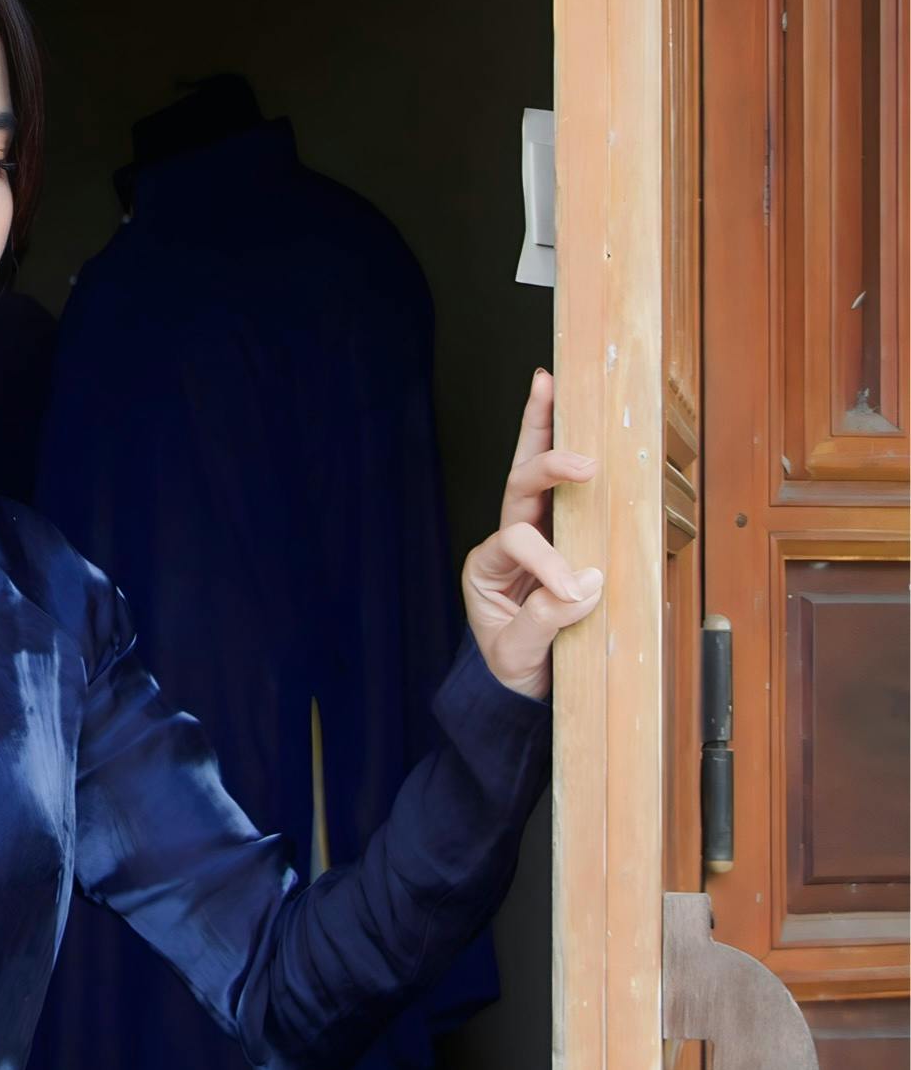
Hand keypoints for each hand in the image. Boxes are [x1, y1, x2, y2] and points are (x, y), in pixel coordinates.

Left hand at [461, 369, 601, 698]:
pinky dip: (564, 448)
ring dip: (543, 429)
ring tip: (549, 384)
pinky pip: (563, 490)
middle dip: (547, 467)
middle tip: (582, 462)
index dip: (550, 564)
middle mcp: (504, 543)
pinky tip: (569, 412)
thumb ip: (542, 623)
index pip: (519, 545)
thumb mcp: (517, 656)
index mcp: (485, 567)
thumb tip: (584, 586)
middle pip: (517, 487)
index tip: (579, 595)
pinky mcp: (558, 537)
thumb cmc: (513, 669)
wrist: (518, 685)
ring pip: (533, 473)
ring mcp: (529, 535)